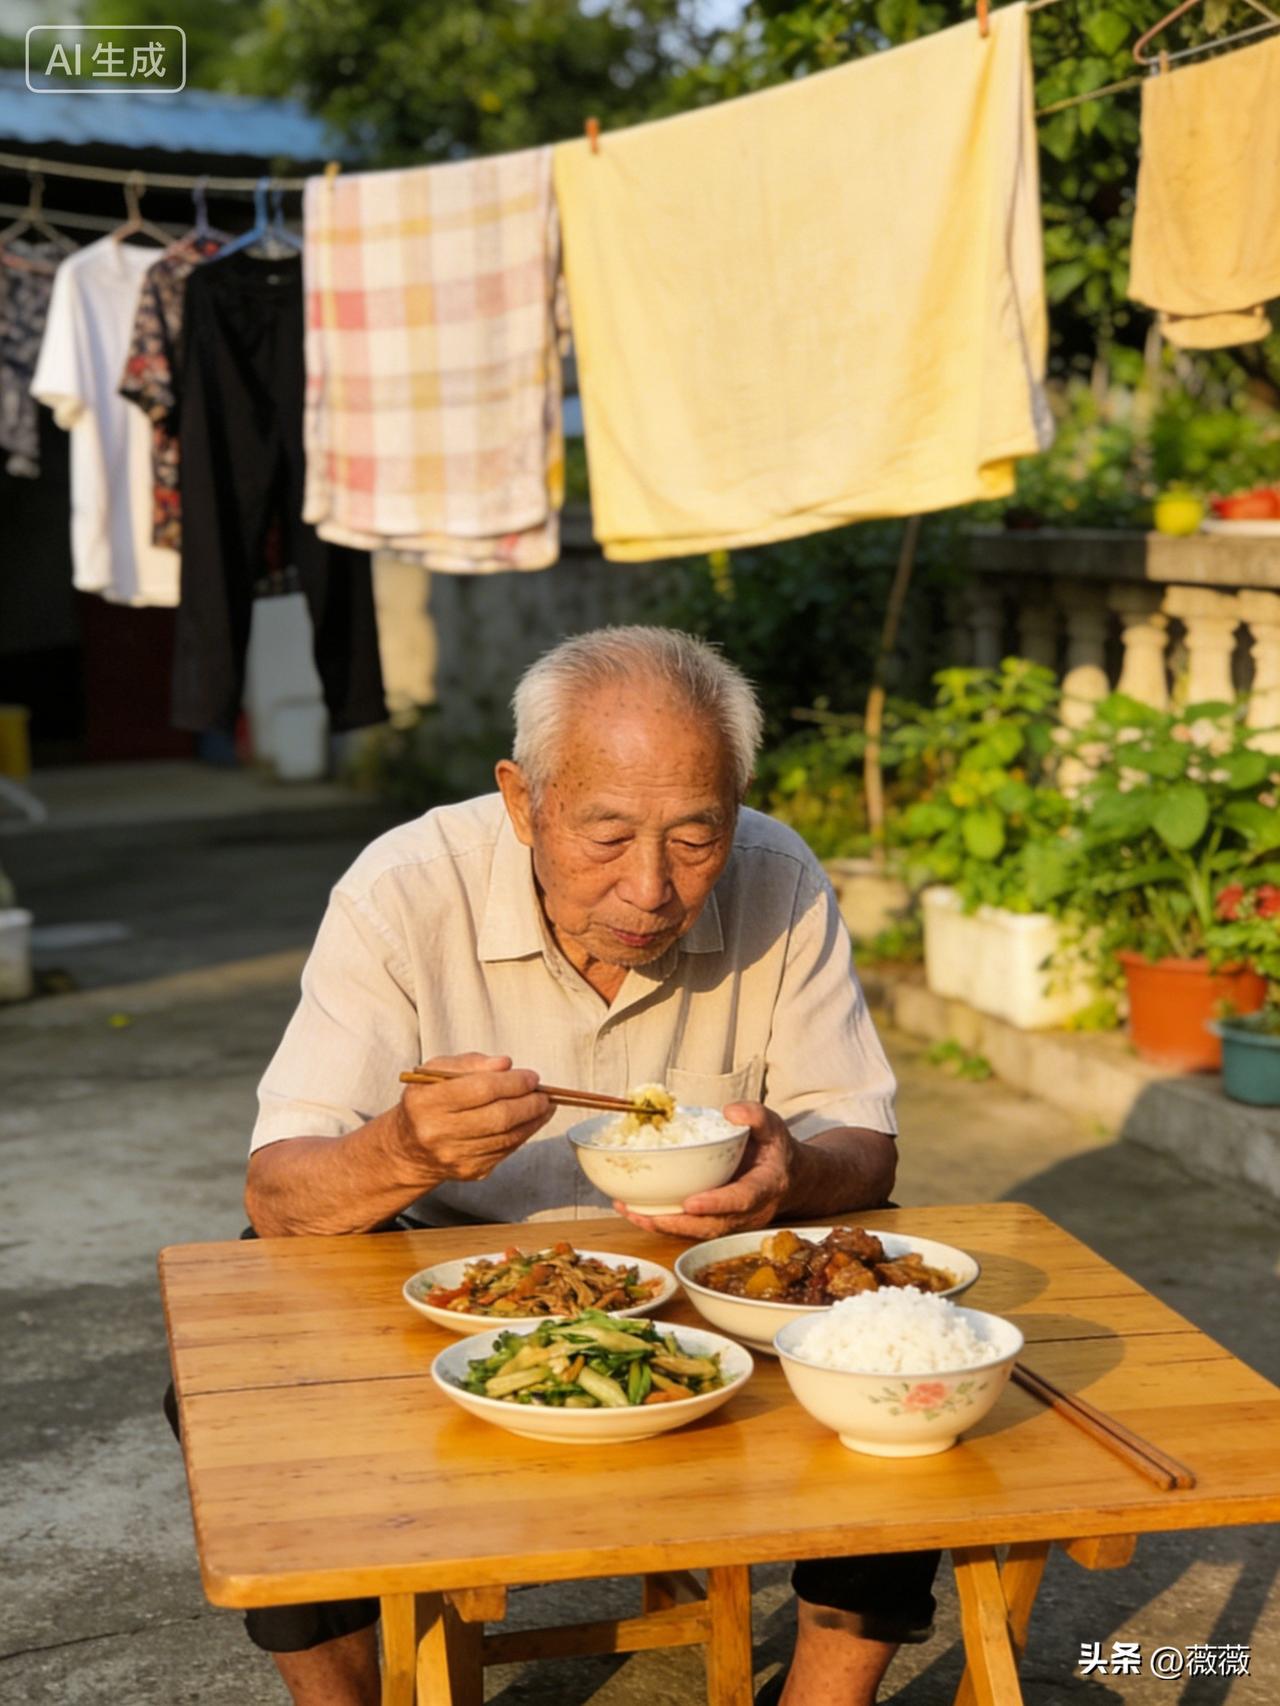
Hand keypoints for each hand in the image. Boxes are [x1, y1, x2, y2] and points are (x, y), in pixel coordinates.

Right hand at [391, 1053, 551, 1186]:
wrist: (409, 1148)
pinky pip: (506, 1151)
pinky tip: (531, 1121)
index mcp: (427, 1102)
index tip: (531, 1077)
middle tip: (543, 1093)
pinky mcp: (469, 1171)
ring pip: (507, 1137)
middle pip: (499, 1117)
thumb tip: (505, 1064)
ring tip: (544, 1105)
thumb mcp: (436, 1072)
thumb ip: (470, 1063)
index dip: (513, 1082)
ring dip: (533, 1120)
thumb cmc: (426, 1103)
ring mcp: (455, 1156)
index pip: (481, 1089)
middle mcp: (438, 1132)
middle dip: (529, 1103)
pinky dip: (523, 1134)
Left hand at [614, 1101, 796, 1239]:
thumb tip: (730, 1112)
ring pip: (698, 1232)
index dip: (716, 1204)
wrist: (787, 1177)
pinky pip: (690, 1229)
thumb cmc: (775, 1150)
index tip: (691, 1203)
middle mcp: (749, 1212)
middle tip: (649, 1216)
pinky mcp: (717, 1224)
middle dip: (679, 1224)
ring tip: (633, 1214)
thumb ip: (755, 1116)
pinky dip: (663, 1223)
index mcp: (765, 1186)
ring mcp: (733, 1222)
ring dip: (664, 1227)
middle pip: (713, 1226)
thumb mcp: (772, 1126)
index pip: (741, 1199)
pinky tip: (636, 1213)